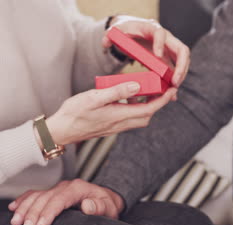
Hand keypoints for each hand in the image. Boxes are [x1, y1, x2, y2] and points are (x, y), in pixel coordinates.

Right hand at [8, 179, 123, 224]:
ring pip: (36, 196)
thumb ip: (99, 206)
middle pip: (45, 198)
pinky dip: (23, 200)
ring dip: (24, 208)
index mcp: (78, 188)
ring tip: (15, 222)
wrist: (105, 199)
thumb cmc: (107, 205)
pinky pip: (34, 194)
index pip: (60, 199)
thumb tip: (87, 205)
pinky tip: (13, 208)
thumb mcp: (108, 207)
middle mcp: (65, 186)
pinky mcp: (51, 193)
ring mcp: (57, 189)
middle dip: (33, 213)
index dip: (49, 212)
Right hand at [43, 81, 176, 145]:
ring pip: (138, 118)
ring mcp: (115, 127)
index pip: (148, 109)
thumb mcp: (94, 97)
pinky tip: (126, 99)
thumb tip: (137, 86)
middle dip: (157, 104)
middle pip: (146, 116)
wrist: (60, 131)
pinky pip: (128, 119)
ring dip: (145, 107)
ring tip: (144, 92)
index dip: (162, 100)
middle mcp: (119, 124)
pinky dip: (133, 109)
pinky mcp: (109, 127)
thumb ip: (117, 92)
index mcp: (118, 115)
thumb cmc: (74, 113)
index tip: (171, 91)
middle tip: (161, 90)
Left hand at [102, 15, 190, 87]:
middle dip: (181, 66)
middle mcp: (165, 37)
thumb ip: (110, 36)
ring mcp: (169, 48)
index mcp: (152, 28)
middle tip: (174, 81)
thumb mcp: (117, 31)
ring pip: (183, 60)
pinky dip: (175, 80)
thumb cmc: (126, 30)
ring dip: (181, 75)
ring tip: (174, 89)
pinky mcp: (168, 57)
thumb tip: (106, 43)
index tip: (156, 56)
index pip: (160, 33)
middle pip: (182, 49)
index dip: (160, 44)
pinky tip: (171, 93)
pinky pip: (177, 68)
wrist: (133, 29)